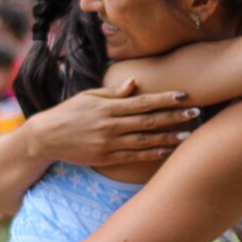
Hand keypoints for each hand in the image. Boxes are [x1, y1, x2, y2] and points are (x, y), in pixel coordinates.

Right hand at [26, 79, 198, 165]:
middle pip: (149, 121)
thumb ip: (113, 93)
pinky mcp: (106, 158)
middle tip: (195, 112)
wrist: (46, 137)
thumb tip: (135, 83)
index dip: (165, 99)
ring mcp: (109, 143)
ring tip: (188, 135)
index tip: (184, 95)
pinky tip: (167, 151)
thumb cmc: (69, 112)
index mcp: (108, 107)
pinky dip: (151, 154)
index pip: (143, 102)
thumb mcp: (89, 97)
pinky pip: (133, 157)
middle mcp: (111, 125)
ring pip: (145, 141)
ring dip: (168, 138)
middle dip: (174, 117)